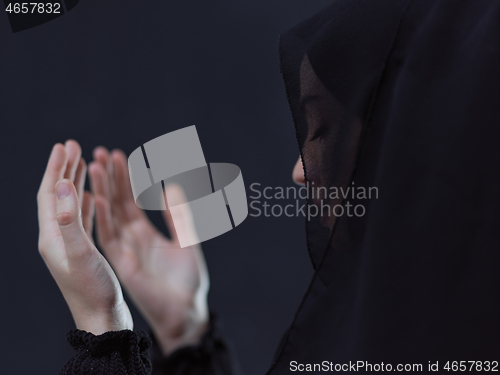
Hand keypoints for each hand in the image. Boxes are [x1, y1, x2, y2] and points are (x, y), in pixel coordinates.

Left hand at [37, 141, 132, 334]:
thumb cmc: (94, 290)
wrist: (102, 318)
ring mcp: (69, 245)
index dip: (55, 169)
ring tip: (83, 164)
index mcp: (53, 237)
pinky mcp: (82, 251)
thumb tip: (62, 185)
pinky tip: (89, 196)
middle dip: (64, 169)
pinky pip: (80, 219)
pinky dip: (84, 202)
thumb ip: (69, 219)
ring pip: (69, 205)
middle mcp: (57, 238)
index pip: (50, 194)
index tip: (65, 145)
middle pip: (57, 196)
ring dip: (74, 182)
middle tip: (74, 146)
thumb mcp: (80, 254)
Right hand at [88, 147, 208, 354]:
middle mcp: (131, 239)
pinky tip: (98, 197)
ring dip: (102, 191)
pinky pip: (109, 237)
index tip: (118, 155)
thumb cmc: (188, 279)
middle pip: (116, 203)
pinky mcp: (123, 264)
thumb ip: (178, 215)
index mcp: (145, 233)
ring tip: (96, 165)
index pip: (131, 200)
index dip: (126, 178)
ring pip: (109, 215)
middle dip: (110, 178)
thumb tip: (171, 187)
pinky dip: (104, 217)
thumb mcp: (186, 239)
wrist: (187, 309)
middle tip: (100, 152)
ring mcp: (125, 250)